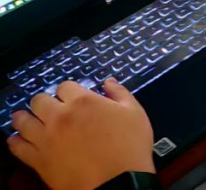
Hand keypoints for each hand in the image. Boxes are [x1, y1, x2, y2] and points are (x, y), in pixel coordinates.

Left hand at [8, 79, 155, 189]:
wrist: (116, 182)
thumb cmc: (129, 146)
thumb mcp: (134, 113)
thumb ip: (120, 93)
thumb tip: (108, 82)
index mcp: (83, 101)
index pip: (64, 86)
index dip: (69, 91)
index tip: (72, 98)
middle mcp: (60, 115)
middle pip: (39, 100)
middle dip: (45, 102)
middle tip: (50, 109)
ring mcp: (45, 138)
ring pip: (23, 121)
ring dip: (25, 118)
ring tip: (28, 120)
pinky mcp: (37, 159)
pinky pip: (17, 146)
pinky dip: (16, 141)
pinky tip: (20, 140)